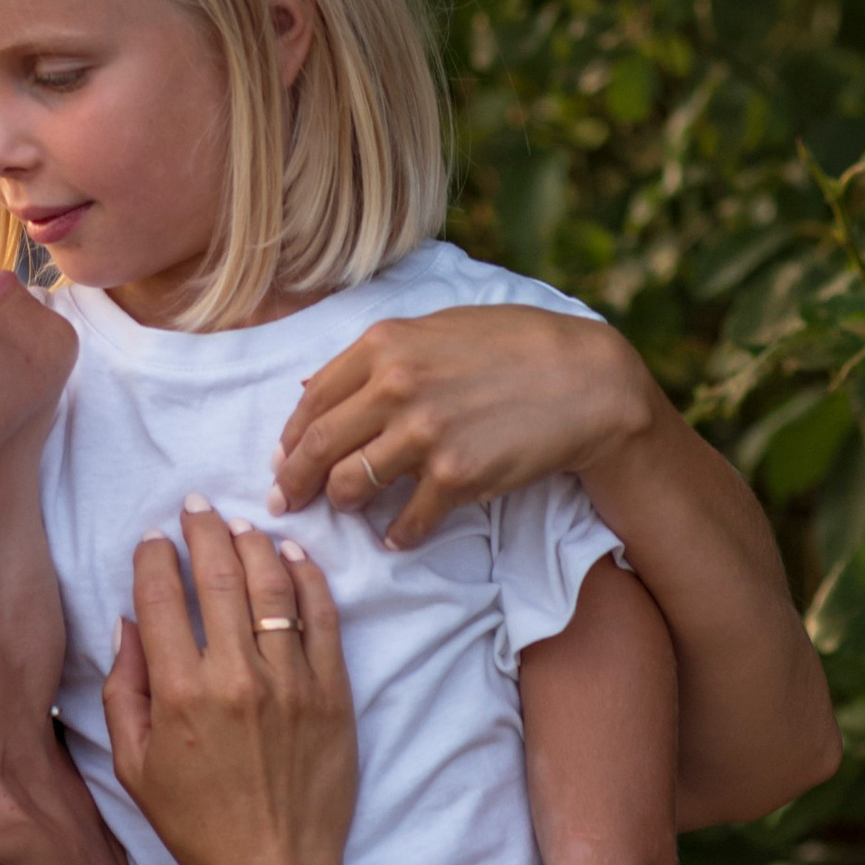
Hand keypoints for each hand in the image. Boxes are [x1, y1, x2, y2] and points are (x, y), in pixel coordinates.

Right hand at [102, 502, 355, 864]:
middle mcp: (234, 677)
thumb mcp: (132, 766)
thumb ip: (123, 690)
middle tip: (196, 506)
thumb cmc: (195, 823)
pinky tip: (293, 555)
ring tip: (240, 525)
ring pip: (271, 584)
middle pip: (217, 573)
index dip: (152, 556)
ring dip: (252, 542)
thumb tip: (127, 624)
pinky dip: (308, 578)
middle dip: (202, 529)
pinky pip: (322, 617)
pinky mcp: (332, 692)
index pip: (160, 597)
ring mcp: (290, 681)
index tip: (152, 539)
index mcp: (179, 694)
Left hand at [273, 306, 656, 546]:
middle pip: (317, 447)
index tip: (281, 459)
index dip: (290, 437)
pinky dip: (396, 535)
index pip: (312, 399)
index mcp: (384, 344)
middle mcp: (395, 385)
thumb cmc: (512, 346)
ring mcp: (424, 434)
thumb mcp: (436, 328)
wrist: (583, 379)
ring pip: (349, 485)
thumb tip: (310, 387)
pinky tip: (397, 536)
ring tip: (348, 512)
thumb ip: (376, 355)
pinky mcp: (456, 476)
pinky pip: (405, 520)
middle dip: (292, 483)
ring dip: (342, 506)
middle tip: (284, 504)